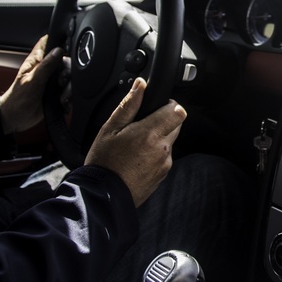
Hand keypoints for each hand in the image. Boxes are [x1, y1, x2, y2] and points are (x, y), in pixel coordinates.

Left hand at [0, 35, 62, 133]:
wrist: (16, 119)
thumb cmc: (17, 100)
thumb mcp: (31, 81)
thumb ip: (46, 66)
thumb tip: (58, 51)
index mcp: (36, 61)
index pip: (48, 42)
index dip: (58, 41)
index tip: (66, 51)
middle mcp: (46, 69)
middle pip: (65, 61)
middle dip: (68, 72)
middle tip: (61, 82)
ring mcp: (52, 80)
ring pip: (69, 77)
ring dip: (69, 88)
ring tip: (62, 97)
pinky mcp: (56, 92)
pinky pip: (69, 90)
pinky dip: (69, 97)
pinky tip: (64, 102)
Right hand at [85, 78, 186, 207]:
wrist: (104, 197)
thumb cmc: (103, 163)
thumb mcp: (110, 129)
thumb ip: (129, 105)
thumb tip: (141, 84)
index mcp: (149, 134)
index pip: (177, 111)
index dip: (169, 105)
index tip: (157, 107)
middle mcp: (162, 148)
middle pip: (176, 125)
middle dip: (162, 121)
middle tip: (140, 127)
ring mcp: (165, 163)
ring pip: (169, 141)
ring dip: (158, 138)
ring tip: (134, 146)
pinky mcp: (164, 174)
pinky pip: (164, 156)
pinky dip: (155, 154)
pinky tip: (136, 158)